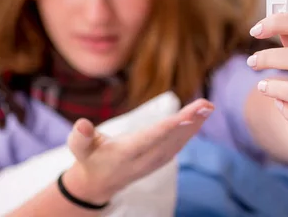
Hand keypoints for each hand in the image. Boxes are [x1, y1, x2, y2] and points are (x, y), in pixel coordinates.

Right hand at [63, 98, 213, 203]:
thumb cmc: (89, 158)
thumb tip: (82, 124)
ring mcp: (154, 162)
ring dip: (195, 124)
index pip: (150, 139)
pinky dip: (191, 130)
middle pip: (170, 138)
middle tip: (207, 104)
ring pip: (178, 142)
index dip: (168, 128)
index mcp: (125, 154)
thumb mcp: (79, 147)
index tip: (186, 116)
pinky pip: (178, 144)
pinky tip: (201, 117)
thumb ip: (81, 136)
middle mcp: (143, 159)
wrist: (98, 183)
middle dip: (190, 121)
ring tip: (208, 106)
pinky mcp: (159, 160)